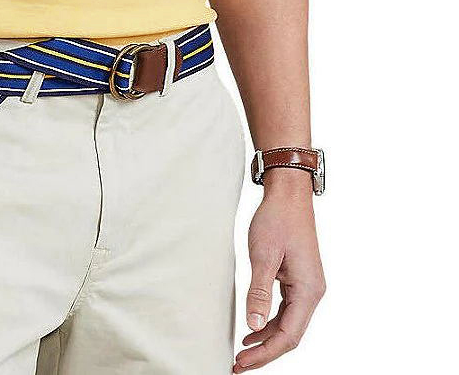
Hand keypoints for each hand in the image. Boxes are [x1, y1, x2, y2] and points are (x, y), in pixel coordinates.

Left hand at [234, 170, 325, 370]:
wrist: (288, 194)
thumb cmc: (277, 220)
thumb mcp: (263, 256)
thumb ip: (259, 292)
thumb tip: (253, 324)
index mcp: (308, 290)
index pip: (288, 336)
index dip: (265, 353)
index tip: (243, 362)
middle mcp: (312, 292)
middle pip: (290, 334)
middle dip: (265, 351)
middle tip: (239, 363)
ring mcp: (306, 286)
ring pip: (288, 324)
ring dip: (266, 338)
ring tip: (243, 351)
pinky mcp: (298, 279)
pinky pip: (286, 309)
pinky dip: (269, 321)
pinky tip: (253, 327)